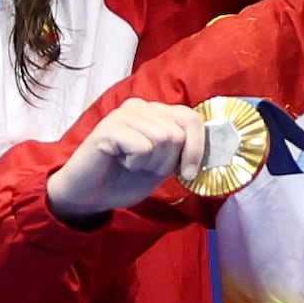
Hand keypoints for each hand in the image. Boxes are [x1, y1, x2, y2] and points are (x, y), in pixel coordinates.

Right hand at [44, 96, 212, 218]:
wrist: (88, 195)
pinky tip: (119, 161)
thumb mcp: (162, 165)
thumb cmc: (124, 179)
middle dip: (166, 162)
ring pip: (163, 139)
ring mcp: (124, 113)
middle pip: (178, 133)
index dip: (196, 148)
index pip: (192, 119)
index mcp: (156, 112)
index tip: (186, 173)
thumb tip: (216, 143)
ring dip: (150, 164)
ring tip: (130, 164)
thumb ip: (182, 151)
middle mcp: (141, 106)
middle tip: (144, 168)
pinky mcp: (110, 127)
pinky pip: (143, 147)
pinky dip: (135, 163)